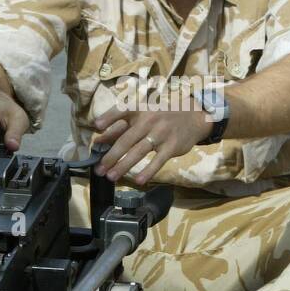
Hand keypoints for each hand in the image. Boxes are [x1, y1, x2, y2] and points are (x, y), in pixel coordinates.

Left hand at [92, 105, 211, 184]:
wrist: (193, 117)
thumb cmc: (162, 116)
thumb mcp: (143, 114)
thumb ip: (121, 125)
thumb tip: (99, 139)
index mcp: (140, 110)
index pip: (122, 111)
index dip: (109, 118)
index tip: (96, 127)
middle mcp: (149, 120)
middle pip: (126, 139)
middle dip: (111, 156)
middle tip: (99, 169)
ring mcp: (161, 134)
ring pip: (138, 152)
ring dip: (123, 165)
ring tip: (111, 176)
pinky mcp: (172, 146)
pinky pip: (158, 161)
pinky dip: (148, 171)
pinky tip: (138, 180)